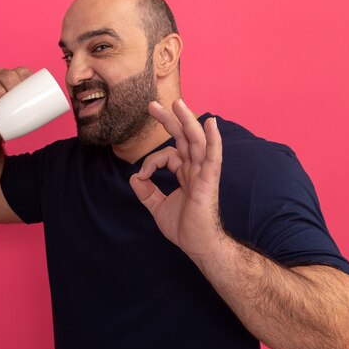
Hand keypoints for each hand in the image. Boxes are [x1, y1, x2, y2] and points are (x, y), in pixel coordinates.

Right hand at [0, 67, 32, 130]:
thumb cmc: (11, 114)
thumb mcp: (23, 108)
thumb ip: (36, 107)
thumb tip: (54, 114)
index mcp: (15, 75)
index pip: (22, 72)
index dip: (26, 78)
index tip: (30, 91)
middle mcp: (1, 74)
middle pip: (8, 76)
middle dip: (13, 86)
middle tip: (18, 101)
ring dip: (0, 96)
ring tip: (5, 106)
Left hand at [129, 99, 223, 259]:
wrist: (198, 245)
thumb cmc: (185, 228)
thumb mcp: (157, 207)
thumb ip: (146, 191)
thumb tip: (135, 177)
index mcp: (185, 173)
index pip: (168, 154)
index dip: (151, 161)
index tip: (142, 175)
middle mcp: (195, 169)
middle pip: (183, 137)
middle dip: (168, 120)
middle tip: (152, 105)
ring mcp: (203, 173)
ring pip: (196, 141)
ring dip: (187, 120)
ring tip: (177, 103)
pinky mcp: (209, 181)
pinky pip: (212, 157)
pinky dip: (213, 140)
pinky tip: (212, 124)